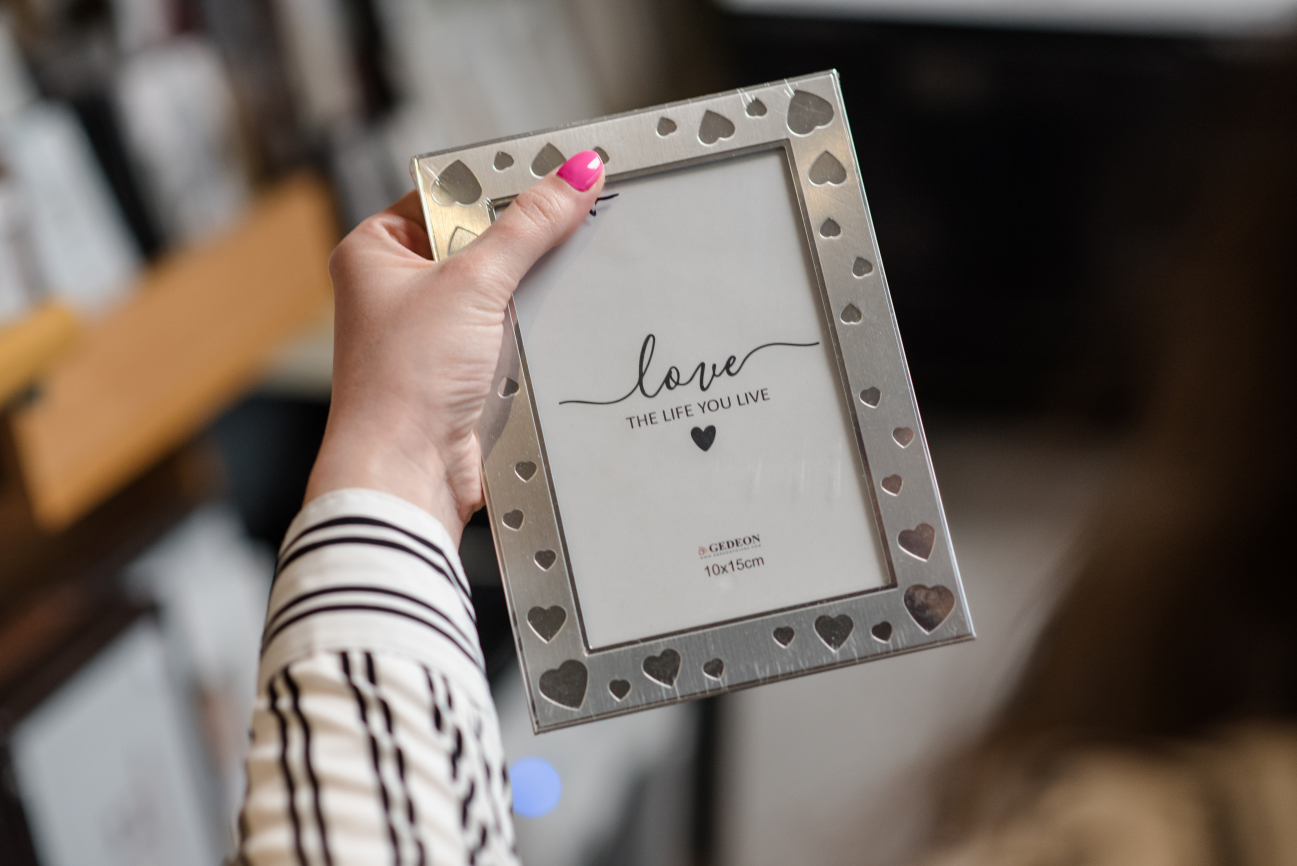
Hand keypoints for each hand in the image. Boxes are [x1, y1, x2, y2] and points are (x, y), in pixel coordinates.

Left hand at [305, 151, 605, 541]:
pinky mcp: (461, 371)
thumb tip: (574, 176)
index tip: (552, 179)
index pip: (449, 194)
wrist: (408, 471)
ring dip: (527, 297)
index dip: (499, 188)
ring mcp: (430, 333)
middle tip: (566, 228)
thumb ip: (529, 226)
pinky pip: (508, 334)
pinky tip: (538, 337)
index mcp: (375, 250)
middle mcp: (397, 290)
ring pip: (499, 291)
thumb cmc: (403, 381)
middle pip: (480, 242)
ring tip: (541, 296)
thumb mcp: (473, 283)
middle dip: (521, 247)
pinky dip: (528, 335)